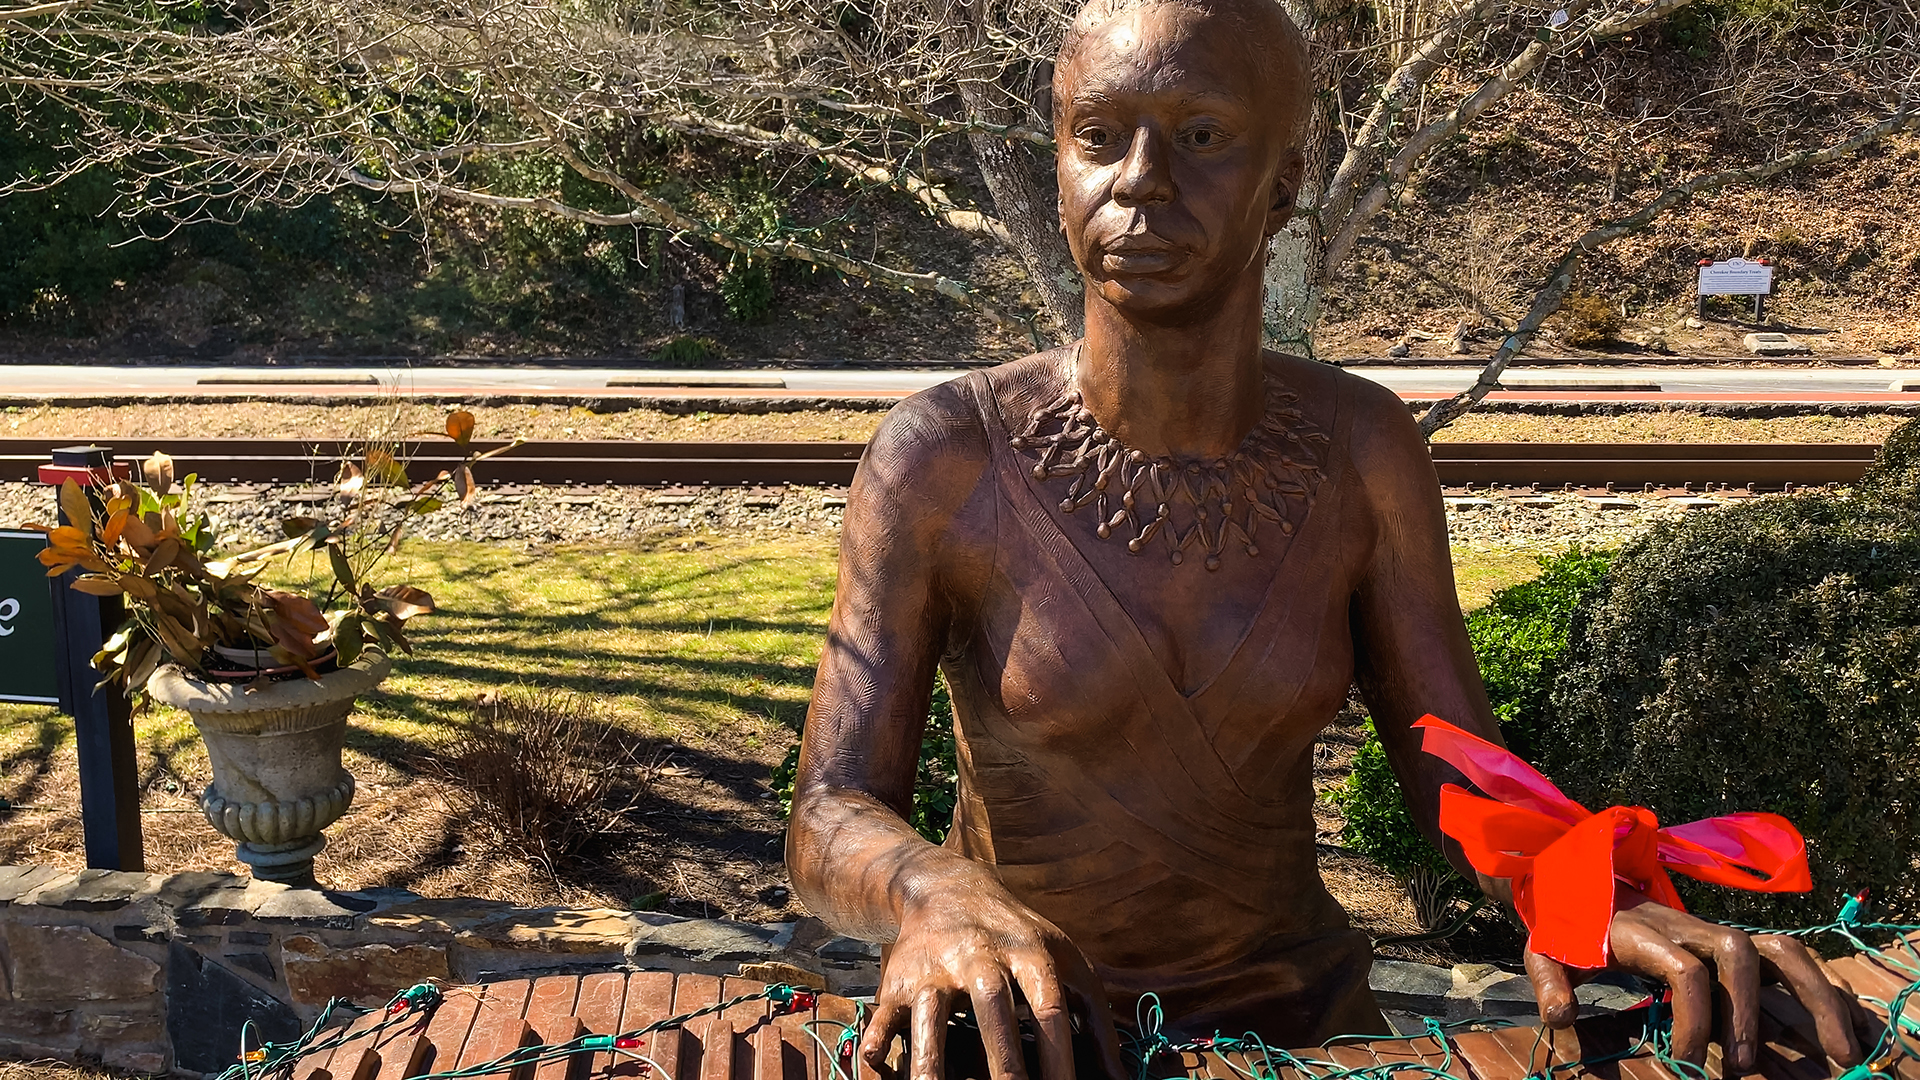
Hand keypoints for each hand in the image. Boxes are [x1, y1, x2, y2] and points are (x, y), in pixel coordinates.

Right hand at [859, 872, 1124, 1079]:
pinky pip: (884, 1015)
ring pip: (931, 1016)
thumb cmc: (1019, 939)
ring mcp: (934, 968)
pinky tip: (878, 1066)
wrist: (946, 888)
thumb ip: (1096, 1023)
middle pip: (994, 1012)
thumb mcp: (1066, 964)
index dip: (1059, 1056)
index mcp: (1029, 953)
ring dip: (931, 1062)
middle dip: (1004, 1064)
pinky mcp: (896, 980)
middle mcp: (980, 957)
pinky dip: (878, 1042)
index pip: (1050, 1008)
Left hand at [1523, 889, 1862, 1069]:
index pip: (1683, 968)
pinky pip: (1789, 955)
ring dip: (1814, 996)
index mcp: (1642, 931)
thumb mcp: (1545, 951)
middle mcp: (1687, 926)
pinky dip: (1824, 985)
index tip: (1682, 1060)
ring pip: (1778, 948)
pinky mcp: (1734, 942)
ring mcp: (1715, 932)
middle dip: (1748, 1011)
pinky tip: (1848, 1027)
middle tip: (1740, 1067)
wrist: (1582, 882)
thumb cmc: (1568, 926)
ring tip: (1840, 1053)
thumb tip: (1561, 1018)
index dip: (1691, 1016)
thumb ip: (1548, 983)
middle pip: (1737, 951)